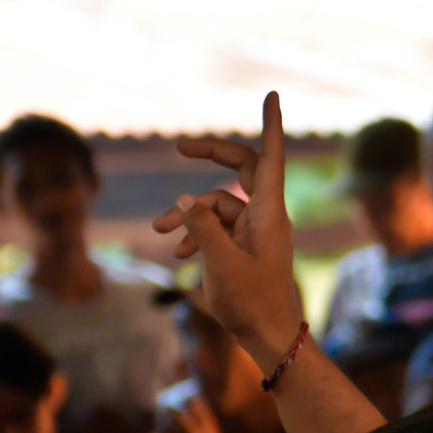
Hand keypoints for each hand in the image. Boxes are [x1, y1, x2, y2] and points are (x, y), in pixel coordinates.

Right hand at [153, 92, 305, 371]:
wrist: (269, 337)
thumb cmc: (251, 303)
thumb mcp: (220, 264)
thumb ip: (201, 227)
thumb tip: (183, 199)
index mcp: (268, 213)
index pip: (271, 158)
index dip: (271, 125)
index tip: (272, 96)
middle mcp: (265, 215)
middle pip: (240, 169)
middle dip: (209, 157)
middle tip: (179, 147)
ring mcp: (255, 230)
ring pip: (218, 204)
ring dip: (188, 214)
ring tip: (159, 233)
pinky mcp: (244, 246)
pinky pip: (217, 226)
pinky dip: (197, 233)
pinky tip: (179, 252)